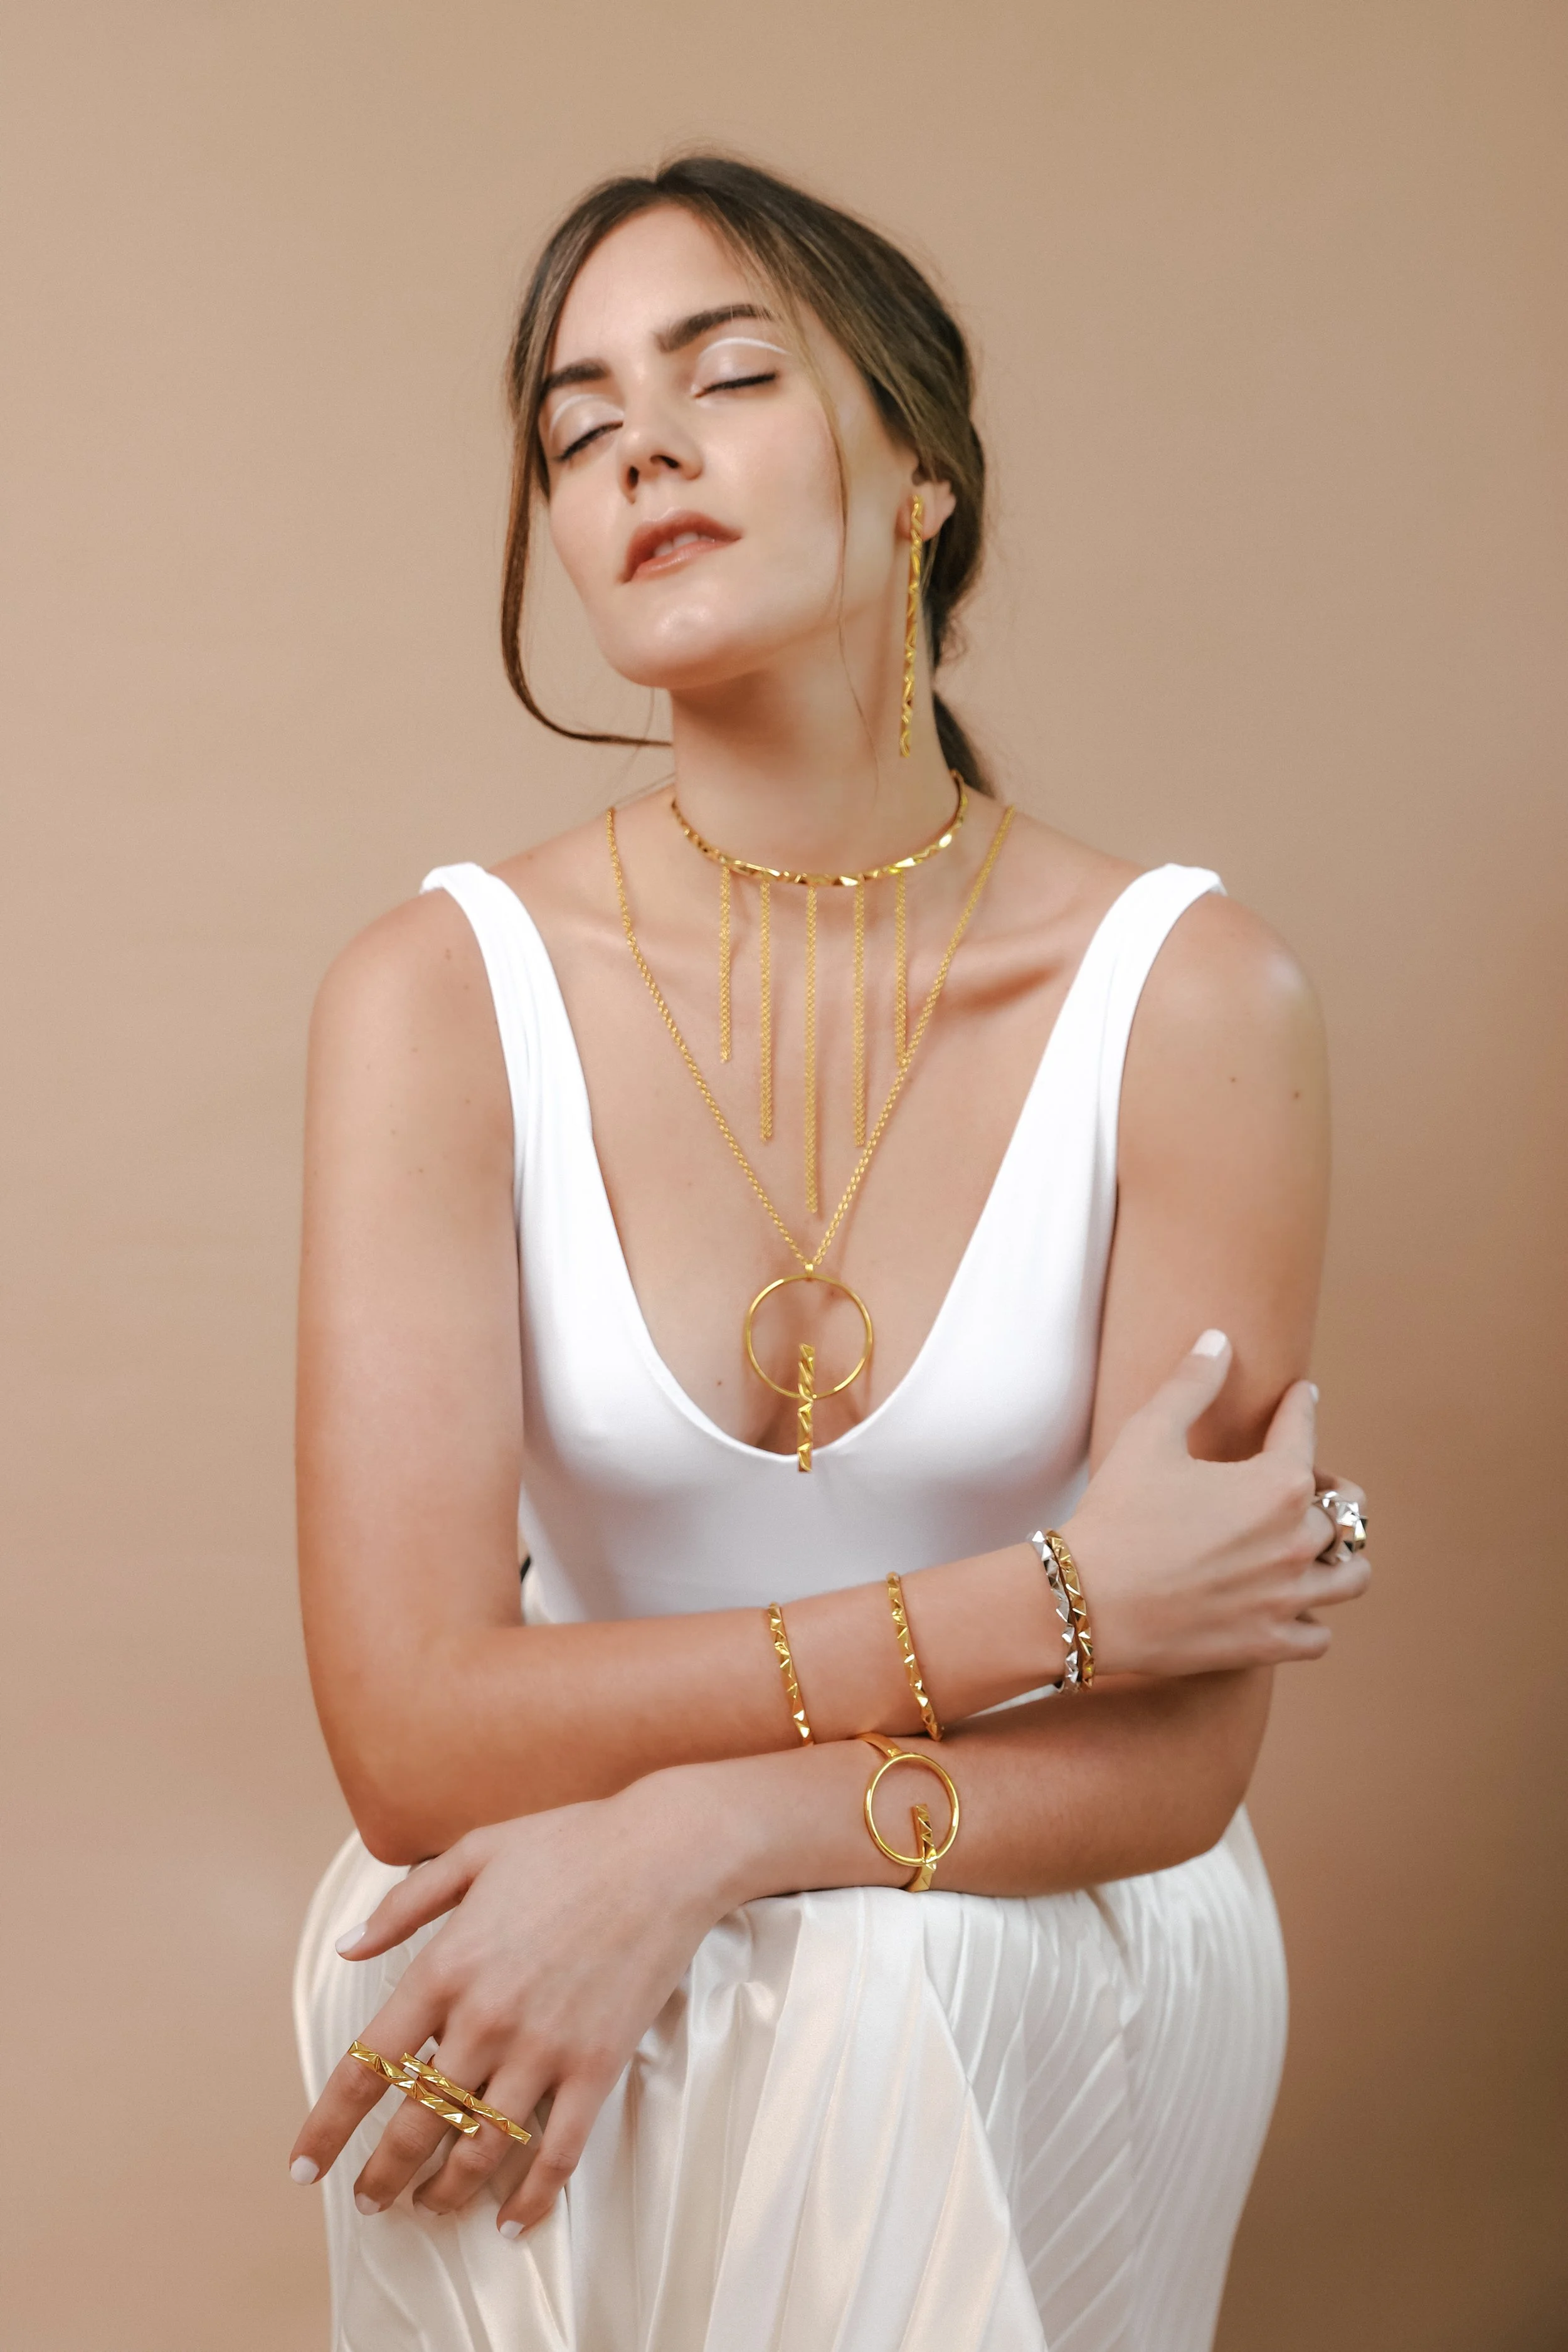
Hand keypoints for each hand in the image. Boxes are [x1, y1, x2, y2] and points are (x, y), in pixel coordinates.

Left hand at [289, 1770, 740, 2235]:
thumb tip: (347, 1950)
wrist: (664, 1853)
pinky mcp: (597, 2066)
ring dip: (446, 2191)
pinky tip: (509, 2221)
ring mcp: (543, 2049)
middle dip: (382, 2175)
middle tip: (370, 2201)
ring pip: (479, 2148)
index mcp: (445, 1968)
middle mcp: (485, 2020)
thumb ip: (404, 1905)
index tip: (304, 2167)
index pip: (367, 2068)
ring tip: (429, 2208)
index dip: (327, 2128)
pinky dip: (530, 2198)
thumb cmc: (568, 1844)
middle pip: (415, 2124)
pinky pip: (556, 2153)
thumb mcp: (474, 1853)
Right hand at [1063, 1332, 1369, 1676]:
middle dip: (1326, 1490)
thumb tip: (1218, 1339)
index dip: (1301, 1407)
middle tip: (1304, 1484)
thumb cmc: (1117, 1512)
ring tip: (1320, 1550)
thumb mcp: (1149, 1434)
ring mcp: (1287, 1597)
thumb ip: (1192, 1383)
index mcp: (1277, 1483)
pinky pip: (1320, 1635)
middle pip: (1342, 1509)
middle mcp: (1296, 1541)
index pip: (1304, 1432)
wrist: (1086, 1599)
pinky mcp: (1267, 1642)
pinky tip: (1291, 1604)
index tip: (1302, 1396)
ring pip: (1352, 1576)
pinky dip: (1312, 1619)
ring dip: (1341, 1558)